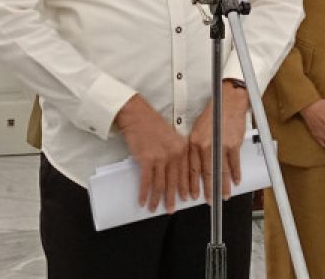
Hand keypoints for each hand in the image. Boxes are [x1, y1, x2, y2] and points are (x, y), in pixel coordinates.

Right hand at [116, 95, 190, 211]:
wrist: (137, 115)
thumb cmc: (152, 124)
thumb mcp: (172, 137)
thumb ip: (176, 153)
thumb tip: (174, 173)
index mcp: (182, 148)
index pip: (187, 173)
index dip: (186, 188)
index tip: (186, 198)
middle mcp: (174, 153)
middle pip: (174, 182)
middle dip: (172, 198)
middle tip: (171, 209)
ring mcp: (160, 157)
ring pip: (160, 184)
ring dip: (157, 199)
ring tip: (155, 208)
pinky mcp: (146, 159)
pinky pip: (147, 181)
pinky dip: (144, 193)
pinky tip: (143, 200)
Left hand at [188, 80, 249, 201]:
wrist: (227, 102)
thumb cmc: (212, 115)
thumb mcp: (197, 129)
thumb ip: (195, 147)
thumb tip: (195, 165)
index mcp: (194, 142)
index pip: (191, 168)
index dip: (191, 184)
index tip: (191, 195)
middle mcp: (205, 145)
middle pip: (206, 173)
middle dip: (207, 190)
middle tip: (208, 201)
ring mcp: (219, 146)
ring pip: (221, 171)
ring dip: (223, 186)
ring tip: (224, 196)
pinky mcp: (233, 144)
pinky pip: (234, 163)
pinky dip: (235, 174)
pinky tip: (236, 182)